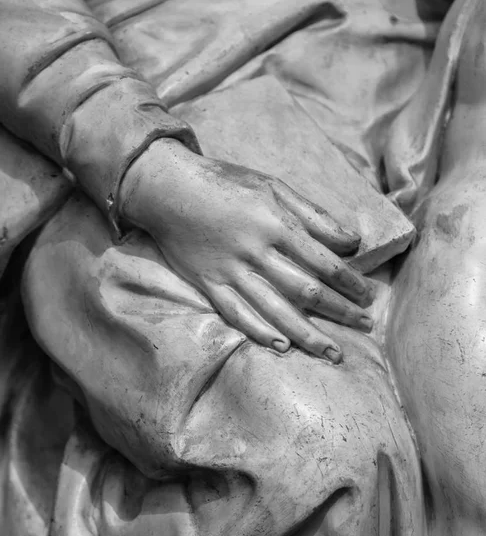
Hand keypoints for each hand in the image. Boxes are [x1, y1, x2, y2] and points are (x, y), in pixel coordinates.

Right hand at [120, 139, 374, 362]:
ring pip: (275, 310)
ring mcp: (231, 271)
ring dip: (308, 334)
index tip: (368, 295)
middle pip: (306, 291)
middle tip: (365, 325)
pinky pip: (236, 314)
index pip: (324, 262)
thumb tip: (351, 241)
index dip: (350, 282)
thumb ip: (313, 214)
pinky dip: (259, 331)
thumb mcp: (273, 185)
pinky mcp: (209, 284)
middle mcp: (256, 252)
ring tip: (333, 353)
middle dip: (340, 311)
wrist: (168, 189)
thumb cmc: (226, 183)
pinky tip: (281, 346)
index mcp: (276, 224)